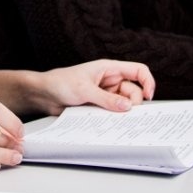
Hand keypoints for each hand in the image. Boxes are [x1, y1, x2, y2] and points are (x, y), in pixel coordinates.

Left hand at [35, 59, 155, 115]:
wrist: (44, 94)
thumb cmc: (61, 83)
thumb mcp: (84, 90)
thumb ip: (107, 99)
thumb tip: (127, 107)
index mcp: (109, 68)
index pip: (138, 70)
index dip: (147, 82)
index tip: (149, 97)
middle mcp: (110, 80)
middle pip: (134, 91)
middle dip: (133, 103)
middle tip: (125, 114)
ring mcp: (105, 94)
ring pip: (124, 104)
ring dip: (122, 112)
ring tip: (113, 119)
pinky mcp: (99, 106)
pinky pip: (113, 112)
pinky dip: (114, 118)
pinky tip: (108, 123)